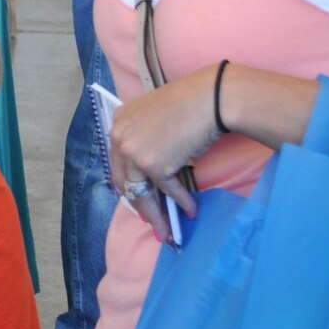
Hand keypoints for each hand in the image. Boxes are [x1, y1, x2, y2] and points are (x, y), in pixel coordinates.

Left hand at [107, 68, 213, 240]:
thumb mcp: (155, 117)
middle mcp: (119, 137)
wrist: (210, 98)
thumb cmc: (191, 103)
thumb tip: (152, 170)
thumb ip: (146, 138)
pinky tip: (191, 210)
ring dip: (157, 215)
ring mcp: (134, 152)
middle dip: (140, 205)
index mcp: (118, 123)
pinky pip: (168, 190)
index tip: (137, 199)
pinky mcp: (154, 165)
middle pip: (126, 182)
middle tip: (151, 221)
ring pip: (142, 193)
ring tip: (167, 231)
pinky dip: (181, 202)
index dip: (129, 184)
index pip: (119, 162)